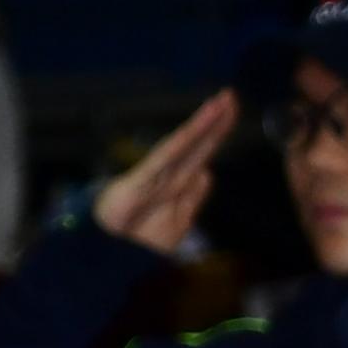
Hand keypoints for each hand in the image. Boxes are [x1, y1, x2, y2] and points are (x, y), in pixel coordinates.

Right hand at [93, 88, 237, 255]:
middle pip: (198, 142)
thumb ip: (192, 197)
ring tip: (216, 104)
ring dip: (200, 125)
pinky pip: (162, 161)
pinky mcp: (140, 182)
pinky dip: (177, 146)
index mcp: (180, 181)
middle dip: (215, 120)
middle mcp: (170, 172)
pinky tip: (191, 131)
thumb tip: (207, 174)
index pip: (204, 150)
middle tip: (230, 95)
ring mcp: (155, 174)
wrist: (113, 252)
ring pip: (183, 145)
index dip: (219, 131)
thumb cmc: (142, 236)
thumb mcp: (178, 219)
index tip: (234, 110)